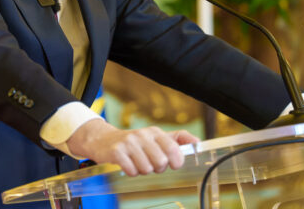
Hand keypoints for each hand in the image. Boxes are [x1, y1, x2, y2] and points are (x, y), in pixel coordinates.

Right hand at [66, 119, 198, 176]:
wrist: (104, 140)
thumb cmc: (135, 142)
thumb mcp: (156, 137)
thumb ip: (178, 139)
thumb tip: (198, 143)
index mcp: (155, 132)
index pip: (174, 148)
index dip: (176, 161)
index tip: (173, 164)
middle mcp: (143, 135)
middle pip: (161, 162)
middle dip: (157, 168)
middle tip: (150, 163)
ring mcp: (129, 142)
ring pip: (147, 169)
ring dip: (143, 170)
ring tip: (137, 162)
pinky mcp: (116, 151)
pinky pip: (132, 171)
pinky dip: (131, 172)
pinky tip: (127, 165)